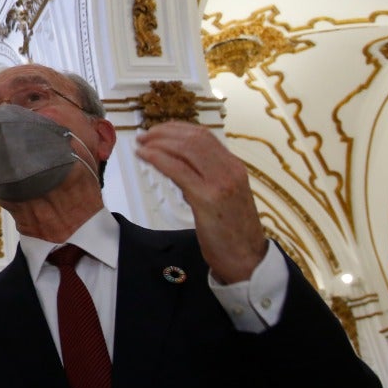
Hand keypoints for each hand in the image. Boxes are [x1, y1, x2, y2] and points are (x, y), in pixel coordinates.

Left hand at [134, 121, 266, 283]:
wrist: (247, 259)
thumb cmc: (232, 231)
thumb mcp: (223, 196)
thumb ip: (204, 178)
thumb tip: (176, 165)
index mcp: (234, 167)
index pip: (204, 135)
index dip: (177, 128)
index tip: (158, 130)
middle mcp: (230, 170)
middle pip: (193, 138)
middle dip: (163, 133)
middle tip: (143, 136)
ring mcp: (220, 183)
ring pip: (185, 149)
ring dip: (158, 142)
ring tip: (141, 145)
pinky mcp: (207, 199)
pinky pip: (178, 170)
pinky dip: (158, 158)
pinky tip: (145, 157)